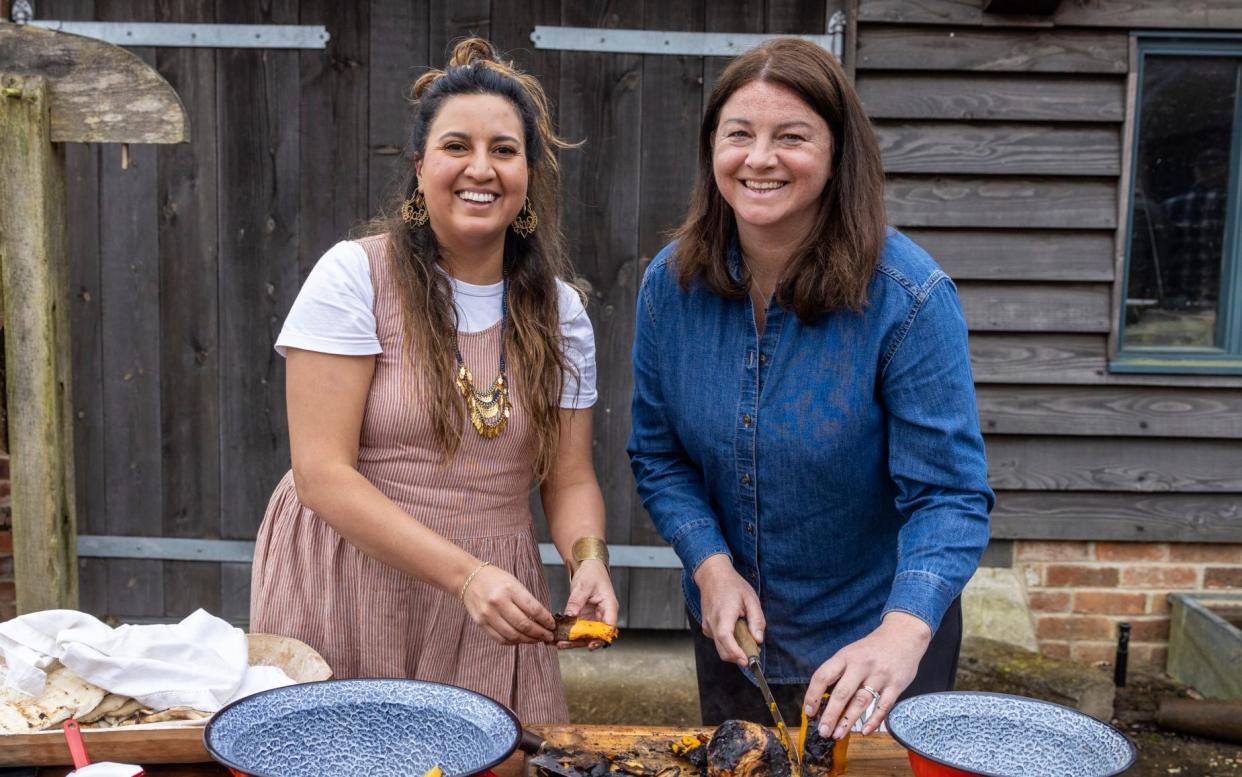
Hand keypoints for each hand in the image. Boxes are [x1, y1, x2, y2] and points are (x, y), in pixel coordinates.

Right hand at [461, 564, 555, 644]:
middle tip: (549, 636)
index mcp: (510, 589)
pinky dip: (513, 642)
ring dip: (528, 640)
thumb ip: (527, 600)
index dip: (545, 620)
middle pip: (524, 625)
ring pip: (513, 636)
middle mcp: (498, 603)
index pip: (533, 609)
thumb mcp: (514, 582)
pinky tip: (521, 639)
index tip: (552, 625)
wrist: (469, 578)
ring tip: (537, 639)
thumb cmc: (495, 579)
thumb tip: (542, 619)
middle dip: (540, 633)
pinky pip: (500, 639)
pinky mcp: (481, 624)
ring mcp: (488, 615)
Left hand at [558, 560, 618, 649]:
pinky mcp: (585, 618)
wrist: (589, 568)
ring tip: (556, 643)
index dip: (601, 638)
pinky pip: (578, 629)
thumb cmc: (592, 573)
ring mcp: (594, 618)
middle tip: (563, 644)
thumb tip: (570, 615)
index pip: (609, 626)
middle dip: (579, 642)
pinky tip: (556, 636)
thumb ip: (577, 601)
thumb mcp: (583, 585)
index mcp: (609, 607)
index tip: (589, 644)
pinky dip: (568, 633)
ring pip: (585, 635)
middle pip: (595, 635)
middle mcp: (603, 615)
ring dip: (572, 640)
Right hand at [693, 554, 763, 665]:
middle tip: (753, 654)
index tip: (746, 661)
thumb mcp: (751, 599)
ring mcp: (707, 625)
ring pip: (719, 647)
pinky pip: (717, 641)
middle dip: (737, 657)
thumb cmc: (732, 585)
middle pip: (722, 649)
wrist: (713, 576)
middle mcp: (712, 622)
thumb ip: (757, 620)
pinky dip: (727, 643)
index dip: (735, 652)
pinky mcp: (706, 626)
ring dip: (733, 650)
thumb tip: (758, 639)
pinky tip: (736, 631)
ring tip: (746, 638)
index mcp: (723, 614)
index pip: (726, 638)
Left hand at [803, 611, 931, 738]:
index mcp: (845, 656)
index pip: (823, 676)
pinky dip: (874, 720)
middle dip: (830, 715)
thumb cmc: (872, 648)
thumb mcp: (850, 652)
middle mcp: (861, 665)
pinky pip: (883, 706)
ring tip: (838, 734)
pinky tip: (865, 731)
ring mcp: (879, 675)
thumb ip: (838, 672)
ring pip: (861, 701)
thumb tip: (821, 698)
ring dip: (848, 721)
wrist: (903, 635)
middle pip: (842, 693)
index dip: (813, 694)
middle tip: (823, 731)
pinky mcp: (896, 684)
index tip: (809, 711)